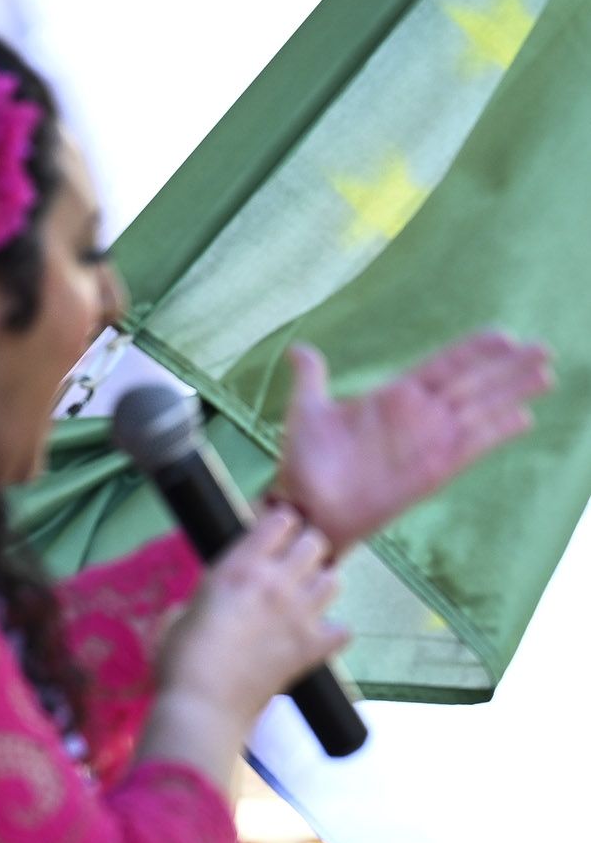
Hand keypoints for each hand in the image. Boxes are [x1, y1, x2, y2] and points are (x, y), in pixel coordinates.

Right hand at [159, 506, 348, 726]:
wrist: (203, 706)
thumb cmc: (180, 658)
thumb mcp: (179, 613)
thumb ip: (205, 597)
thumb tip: (214, 601)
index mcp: (239, 567)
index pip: (280, 520)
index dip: (276, 525)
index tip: (268, 538)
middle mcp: (276, 583)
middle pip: (315, 542)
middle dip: (303, 549)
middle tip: (288, 567)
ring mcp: (300, 615)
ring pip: (333, 579)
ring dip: (319, 584)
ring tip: (302, 598)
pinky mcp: (313, 648)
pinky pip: (343, 629)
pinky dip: (332, 631)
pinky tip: (314, 637)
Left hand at [272, 332, 550, 554]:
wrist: (306, 508)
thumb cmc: (304, 463)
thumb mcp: (307, 412)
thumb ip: (312, 378)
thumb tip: (298, 349)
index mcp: (392, 397)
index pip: (442, 366)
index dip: (473, 351)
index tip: (503, 334)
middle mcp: (418, 417)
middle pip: (472, 383)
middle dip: (507, 366)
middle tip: (542, 347)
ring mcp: (429, 443)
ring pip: (479, 410)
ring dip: (511, 393)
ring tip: (545, 374)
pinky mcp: (434, 472)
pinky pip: (471, 447)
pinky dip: (496, 432)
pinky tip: (523, 418)